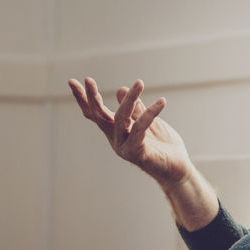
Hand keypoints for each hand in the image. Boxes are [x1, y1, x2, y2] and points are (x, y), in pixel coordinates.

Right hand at [68, 77, 191, 188]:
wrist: (178, 169)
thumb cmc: (162, 146)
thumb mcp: (148, 121)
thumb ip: (136, 109)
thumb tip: (121, 89)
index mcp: (116, 132)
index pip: (95, 114)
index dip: (84, 99)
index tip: (71, 82)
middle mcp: (116, 140)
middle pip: (100, 117)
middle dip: (92, 98)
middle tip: (87, 80)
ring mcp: (125, 148)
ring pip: (121, 118)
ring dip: (130, 99)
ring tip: (140, 83)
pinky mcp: (138, 153)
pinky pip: (140, 129)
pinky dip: (150, 114)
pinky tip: (162, 102)